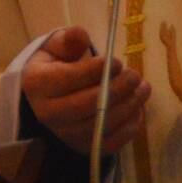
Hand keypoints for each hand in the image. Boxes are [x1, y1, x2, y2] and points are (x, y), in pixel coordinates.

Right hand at [21, 24, 148, 155]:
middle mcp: (48, 114)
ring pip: (102, 125)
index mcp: (38, 84)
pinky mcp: (83, 148)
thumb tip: (81, 34)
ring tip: (143, 88)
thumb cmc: (56, 65)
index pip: (69, 79)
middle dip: (117, 90)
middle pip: (88, 105)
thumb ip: (68, 39)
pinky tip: (138, 109)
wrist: (48, 96)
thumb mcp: (56, 46)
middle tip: (134, 76)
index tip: (117, 62)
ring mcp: (66, 134)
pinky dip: (130, 127)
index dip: (96, 71)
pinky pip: (111, 143)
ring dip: (128, 106)